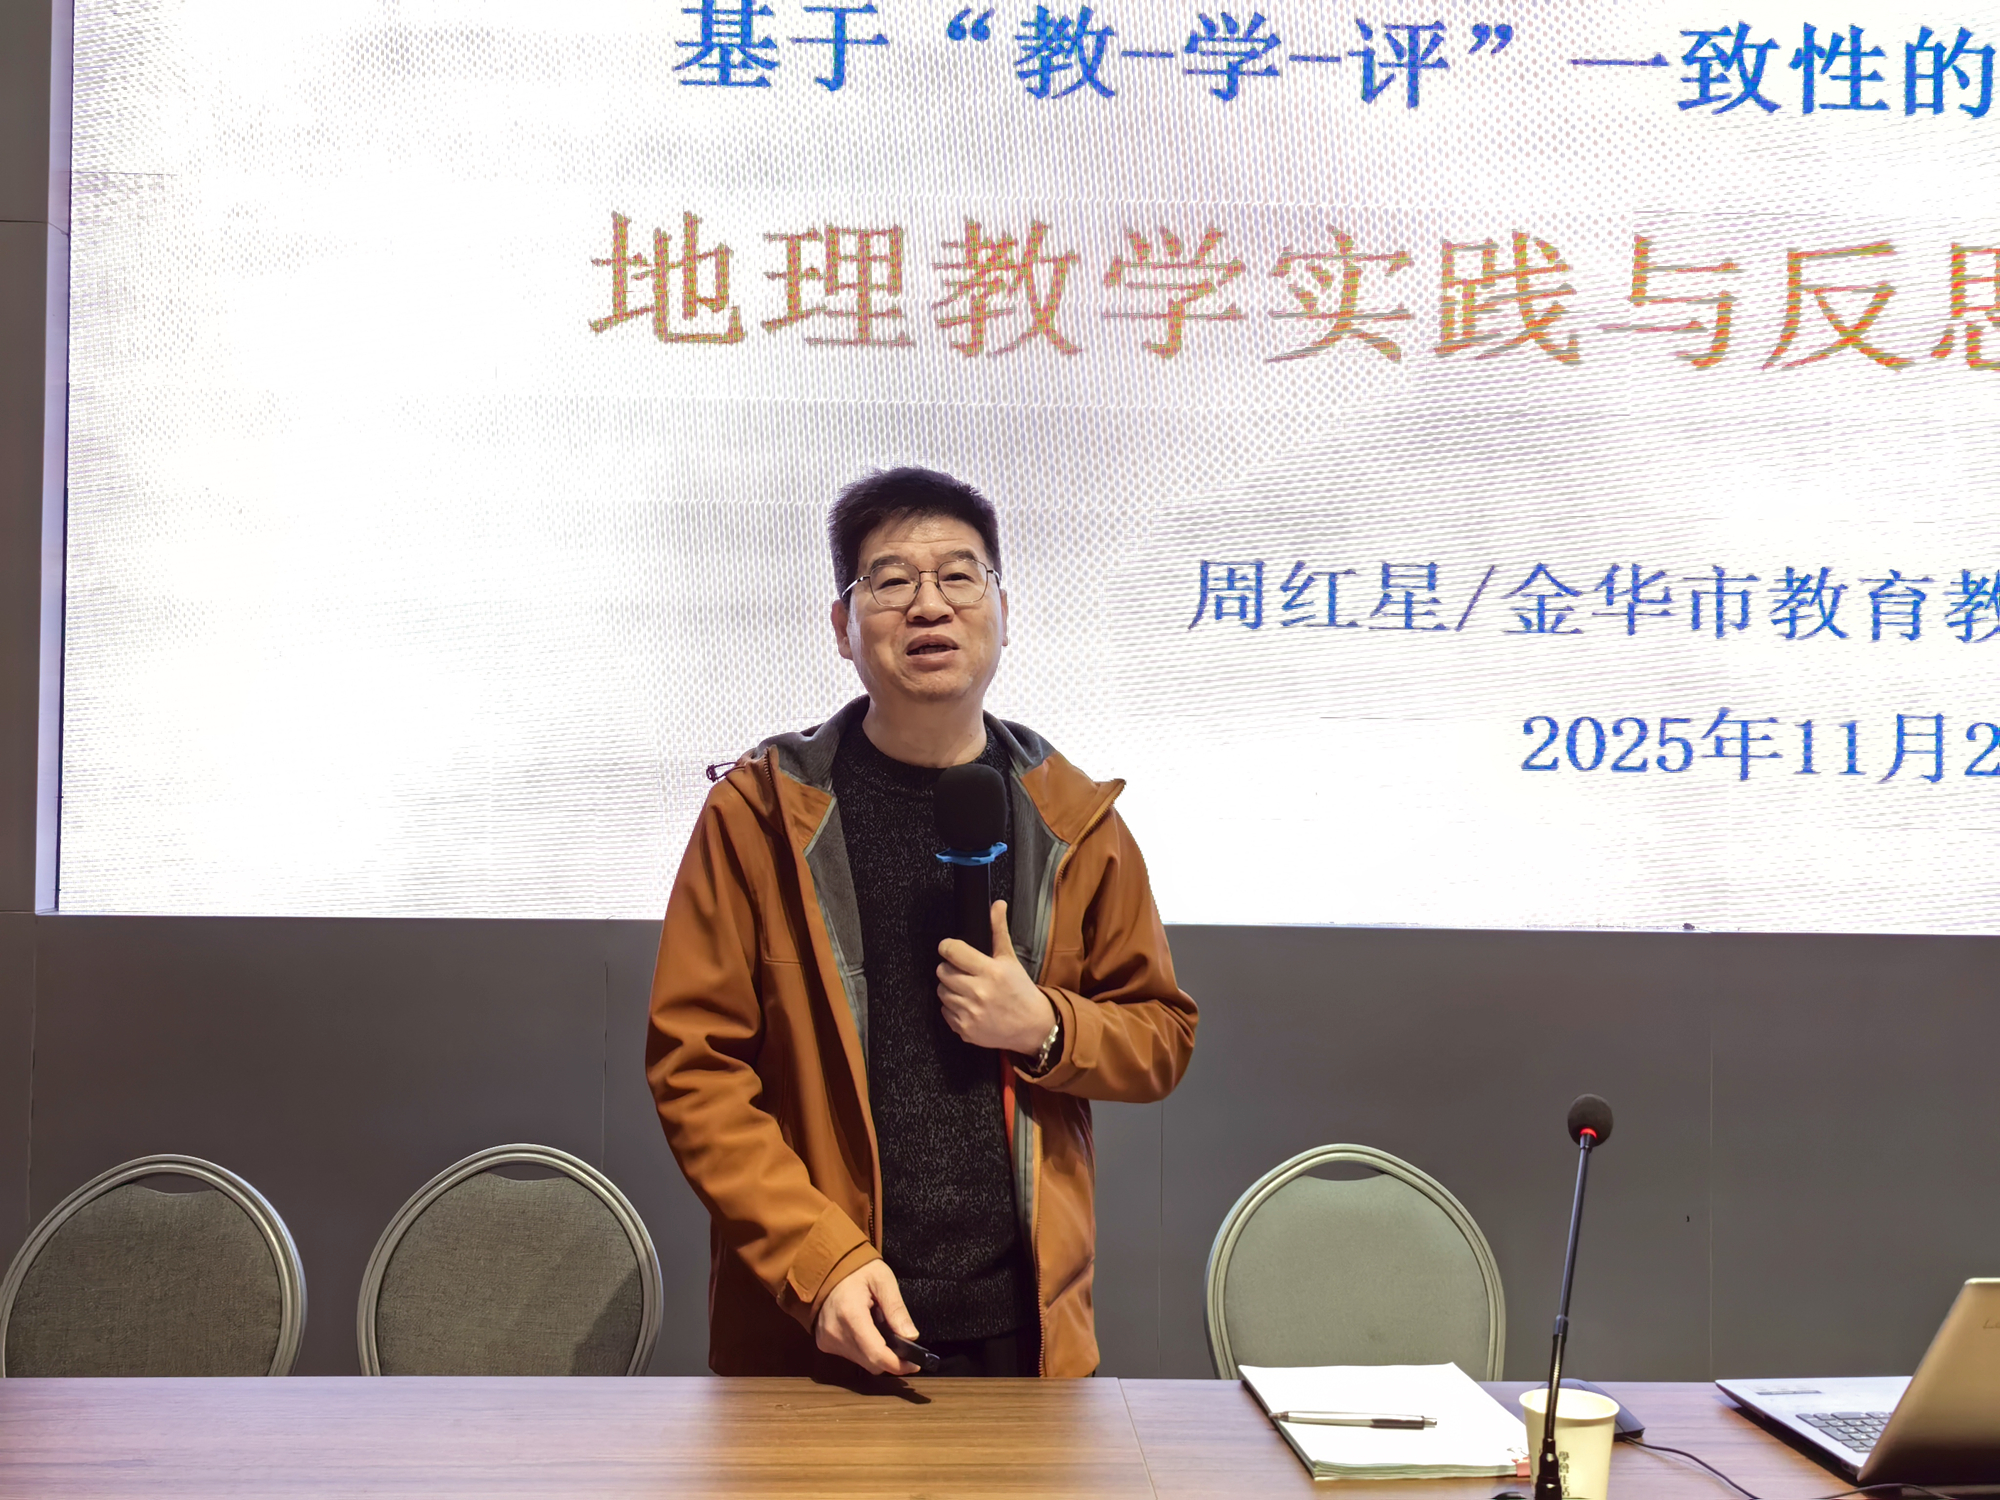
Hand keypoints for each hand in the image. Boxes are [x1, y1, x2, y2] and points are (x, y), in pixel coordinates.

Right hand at [815, 1260, 919, 1375]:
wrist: (827, 1267)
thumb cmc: (857, 1270)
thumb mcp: (883, 1280)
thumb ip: (896, 1309)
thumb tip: (911, 1337)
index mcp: (851, 1315)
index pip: (876, 1353)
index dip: (898, 1364)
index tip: (914, 1365)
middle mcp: (835, 1332)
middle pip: (870, 1363)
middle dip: (890, 1359)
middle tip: (904, 1347)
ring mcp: (827, 1339)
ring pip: (861, 1362)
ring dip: (876, 1353)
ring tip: (881, 1329)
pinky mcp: (824, 1342)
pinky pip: (850, 1356)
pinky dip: (864, 1349)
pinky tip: (867, 1331)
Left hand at [936, 900, 1057, 1054]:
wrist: (1032, 1026)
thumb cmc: (1020, 990)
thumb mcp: (1010, 958)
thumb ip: (999, 930)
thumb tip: (997, 905)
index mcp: (990, 971)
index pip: (952, 951)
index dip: (948, 947)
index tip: (951, 948)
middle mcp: (978, 992)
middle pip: (942, 972)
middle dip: (950, 969)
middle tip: (964, 972)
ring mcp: (970, 1013)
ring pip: (941, 992)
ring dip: (950, 989)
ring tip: (967, 989)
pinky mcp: (965, 1030)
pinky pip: (945, 1012)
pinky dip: (953, 1008)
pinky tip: (968, 1006)